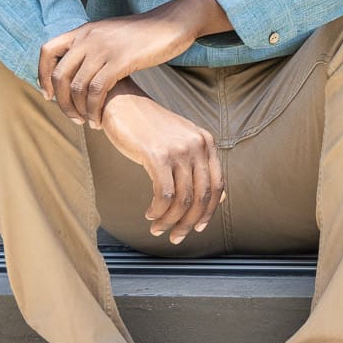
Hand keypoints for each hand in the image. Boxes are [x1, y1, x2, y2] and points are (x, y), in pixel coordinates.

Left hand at [39, 0, 219, 127]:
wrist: (175, 22)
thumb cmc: (147, 33)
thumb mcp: (112, 33)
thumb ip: (93, 45)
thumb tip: (80, 67)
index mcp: (85, 30)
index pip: (47, 51)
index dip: (42, 76)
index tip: (49, 95)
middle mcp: (89, 37)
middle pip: (59, 75)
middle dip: (61, 101)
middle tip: (71, 116)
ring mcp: (104, 48)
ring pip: (77, 86)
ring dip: (77, 110)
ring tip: (87, 122)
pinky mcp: (120, 61)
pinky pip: (96, 91)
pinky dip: (93, 110)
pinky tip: (99, 119)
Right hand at [100, 91, 223, 243]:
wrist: (123, 105)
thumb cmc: (149, 129)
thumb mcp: (181, 143)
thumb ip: (198, 165)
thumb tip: (219, 197)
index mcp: (206, 143)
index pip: (217, 186)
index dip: (209, 211)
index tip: (198, 228)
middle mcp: (197, 145)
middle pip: (201, 196)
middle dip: (189, 222)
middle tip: (174, 237)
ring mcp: (179, 149)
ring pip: (182, 199)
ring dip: (169, 220)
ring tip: (157, 228)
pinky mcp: (157, 155)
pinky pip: (163, 194)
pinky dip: (157, 210)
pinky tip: (149, 214)